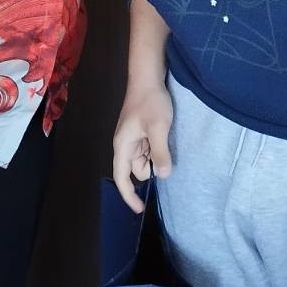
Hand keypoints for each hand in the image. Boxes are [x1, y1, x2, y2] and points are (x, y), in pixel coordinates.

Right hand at [112, 80, 173, 212]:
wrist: (148, 77)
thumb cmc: (151, 102)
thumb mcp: (158, 128)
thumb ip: (159, 153)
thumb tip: (161, 176)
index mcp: (123, 146)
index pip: (122, 177)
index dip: (129, 195)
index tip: (140, 209)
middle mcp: (125, 145)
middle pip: (137, 169)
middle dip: (151, 168)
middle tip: (165, 149)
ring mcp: (133, 138)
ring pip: (144, 160)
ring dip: (156, 156)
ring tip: (165, 136)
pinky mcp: (140, 132)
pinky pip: (148, 149)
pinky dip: (157, 148)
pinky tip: (164, 134)